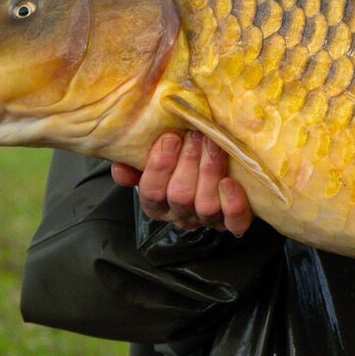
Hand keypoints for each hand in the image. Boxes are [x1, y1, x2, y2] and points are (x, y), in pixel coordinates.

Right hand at [110, 131, 252, 236]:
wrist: (214, 172)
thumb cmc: (179, 162)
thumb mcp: (151, 162)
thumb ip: (133, 164)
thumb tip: (120, 167)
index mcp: (157, 203)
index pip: (152, 192)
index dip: (159, 166)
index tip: (170, 137)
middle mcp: (181, 214)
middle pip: (180, 196)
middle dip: (188, 161)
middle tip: (196, 134)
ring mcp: (208, 219)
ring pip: (206, 206)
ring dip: (210, 172)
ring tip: (214, 143)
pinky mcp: (234, 221)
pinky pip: (235, 221)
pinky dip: (233, 202)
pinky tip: (230, 181)